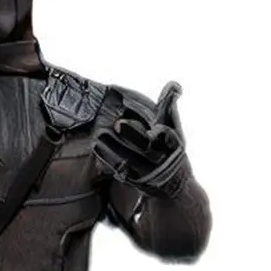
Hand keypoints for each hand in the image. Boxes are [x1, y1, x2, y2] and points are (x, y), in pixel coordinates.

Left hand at [94, 82, 188, 197]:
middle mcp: (160, 160)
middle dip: (133, 136)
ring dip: (113, 147)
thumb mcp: (173, 128)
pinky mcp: (132, 180)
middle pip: (146, 148)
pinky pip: (119, 169)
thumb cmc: (170, 149)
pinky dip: (108, 158)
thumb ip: (169, 107)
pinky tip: (96, 147)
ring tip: (99, 135)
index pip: (169, 138)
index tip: (153, 128)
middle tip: (119, 124)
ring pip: (129, 159)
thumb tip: (173, 84)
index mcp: (173, 146)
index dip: (162, 134)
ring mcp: (146, 172)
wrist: (172, 186)